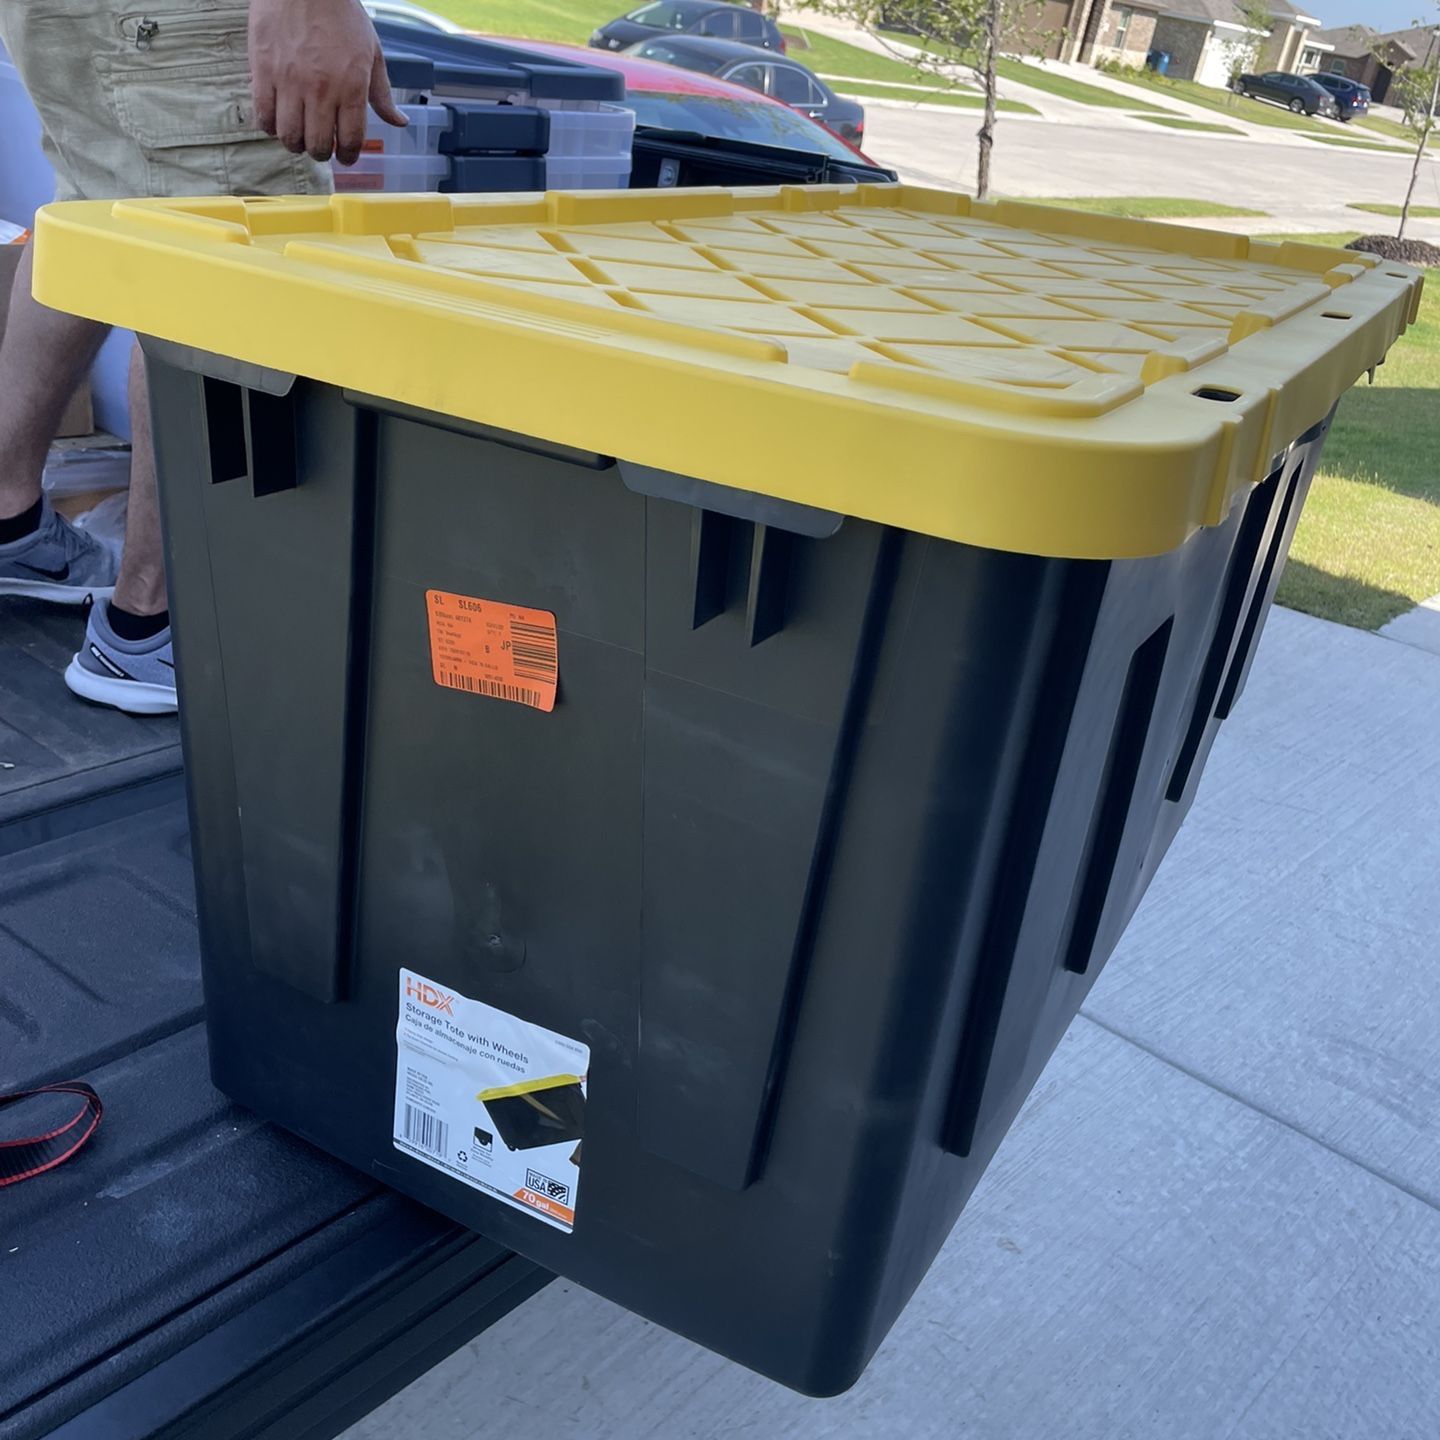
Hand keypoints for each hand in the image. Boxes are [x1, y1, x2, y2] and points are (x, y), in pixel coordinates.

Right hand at [249, 0, 406, 166]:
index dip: (349, 156)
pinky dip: (270, 127)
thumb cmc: (341, 14)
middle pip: (318, 145)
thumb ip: (382, 93)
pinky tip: (277, 121)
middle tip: (321, 148)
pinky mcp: (263, 72)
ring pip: (290, 136)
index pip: (351, 141)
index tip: (346, 157)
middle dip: (322, 154)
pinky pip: (263, 115)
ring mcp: (290, 82)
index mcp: (351, 87)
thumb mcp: (372, 51)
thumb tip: (399, 122)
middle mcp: (322, 90)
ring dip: (296, 144)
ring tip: (299, 136)